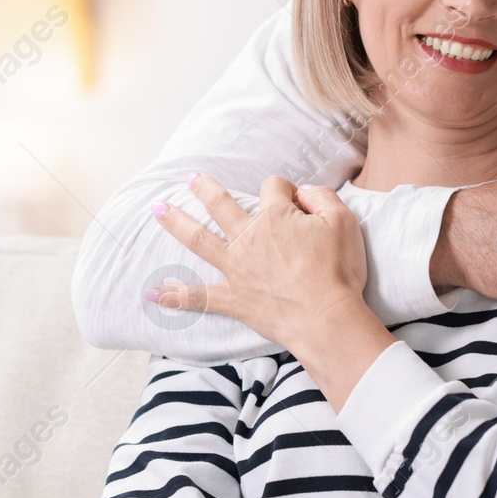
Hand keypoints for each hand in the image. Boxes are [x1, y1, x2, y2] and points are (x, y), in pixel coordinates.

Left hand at [150, 174, 394, 407]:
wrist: (326, 319)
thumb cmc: (338, 271)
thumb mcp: (343, 221)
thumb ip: (322, 197)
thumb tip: (303, 192)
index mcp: (276, 216)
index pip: (273, 187)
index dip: (286, 191)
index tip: (299, 202)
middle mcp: (249, 237)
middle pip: (220, 204)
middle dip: (204, 188)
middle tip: (190, 178)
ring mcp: (237, 268)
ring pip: (199, 239)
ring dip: (176, 222)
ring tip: (157, 209)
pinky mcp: (235, 299)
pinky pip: (200, 297)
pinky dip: (176, 295)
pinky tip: (153, 294)